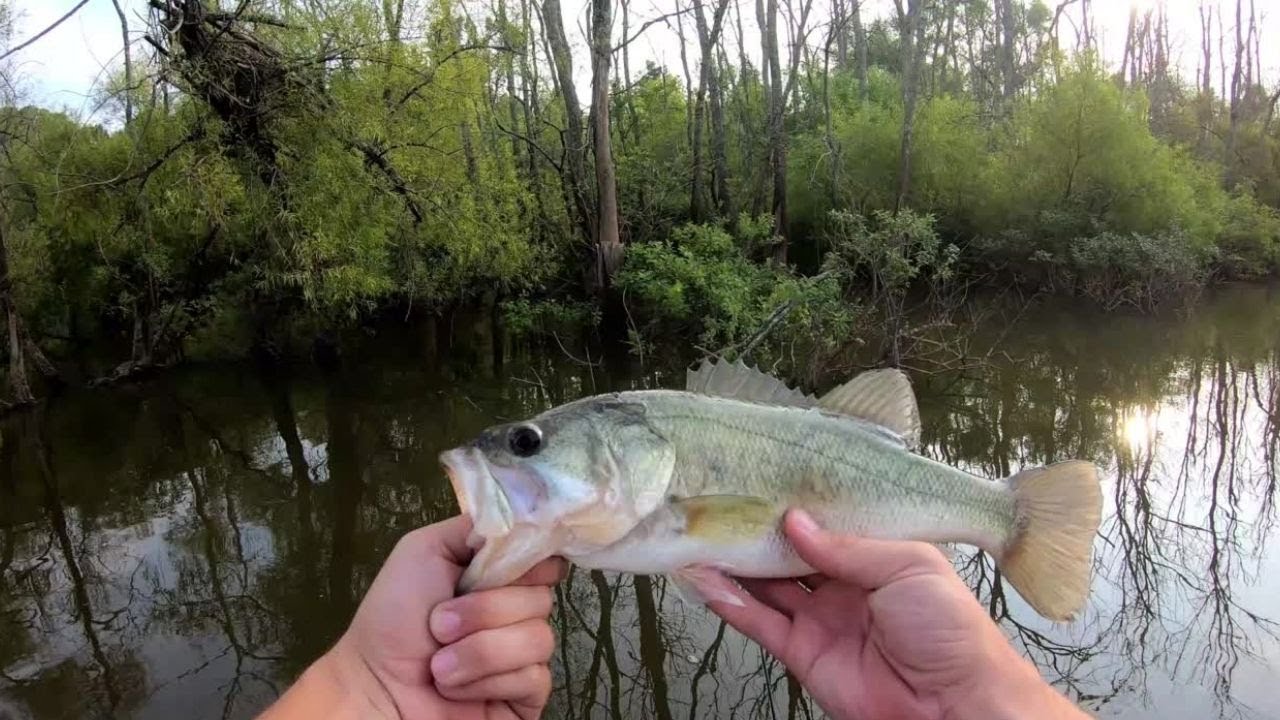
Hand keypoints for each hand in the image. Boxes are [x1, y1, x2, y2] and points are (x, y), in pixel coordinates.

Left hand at [260, 515, 565, 719]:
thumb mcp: (425, 549)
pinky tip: (457, 689)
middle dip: (484, 612)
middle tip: (440, 625)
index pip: (546, 558)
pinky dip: (487, 681)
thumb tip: (523, 517)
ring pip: (538, 639)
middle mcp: (517, 612)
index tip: (493, 570)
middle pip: (542, 598)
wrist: (376, 686)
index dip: (528, 562)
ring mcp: (524, 656)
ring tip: (439, 666)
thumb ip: (475, 527)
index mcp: (499, 576)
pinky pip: (533, 678)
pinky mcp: (526, 695)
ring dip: (478, 652)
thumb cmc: (393, 618)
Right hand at [691, 509, 1088, 719]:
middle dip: (758, 530)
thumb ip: (847, 546)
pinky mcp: (802, 653)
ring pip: (766, 585)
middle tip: (722, 501)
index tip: (763, 481)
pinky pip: (760, 623)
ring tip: (700, 534)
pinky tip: (706, 579)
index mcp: (876, 558)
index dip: (795, 506)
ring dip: (734, 563)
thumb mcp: (908, 566)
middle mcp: (844, 586)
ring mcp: (820, 619)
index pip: (826, 526)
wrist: (954, 703)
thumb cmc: (951, 629)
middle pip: (789, 553)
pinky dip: (731, 603)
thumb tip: (795, 521)